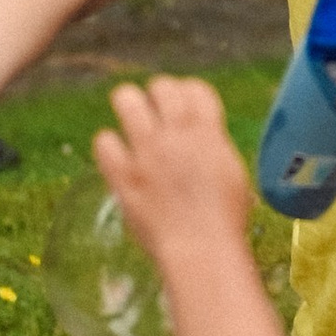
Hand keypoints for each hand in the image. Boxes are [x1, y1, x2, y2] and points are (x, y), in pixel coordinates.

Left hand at [94, 75, 253, 272]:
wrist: (201, 249)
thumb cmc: (224, 217)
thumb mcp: (231, 168)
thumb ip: (212, 143)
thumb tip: (200, 133)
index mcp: (207, 131)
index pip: (194, 87)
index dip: (188, 92)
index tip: (185, 104)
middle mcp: (176, 134)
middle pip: (161, 86)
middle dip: (158, 95)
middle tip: (156, 111)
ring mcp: (146, 153)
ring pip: (127, 100)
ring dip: (130, 106)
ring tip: (131, 118)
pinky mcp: (123, 176)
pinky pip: (104, 141)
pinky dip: (109, 144)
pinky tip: (116, 154)